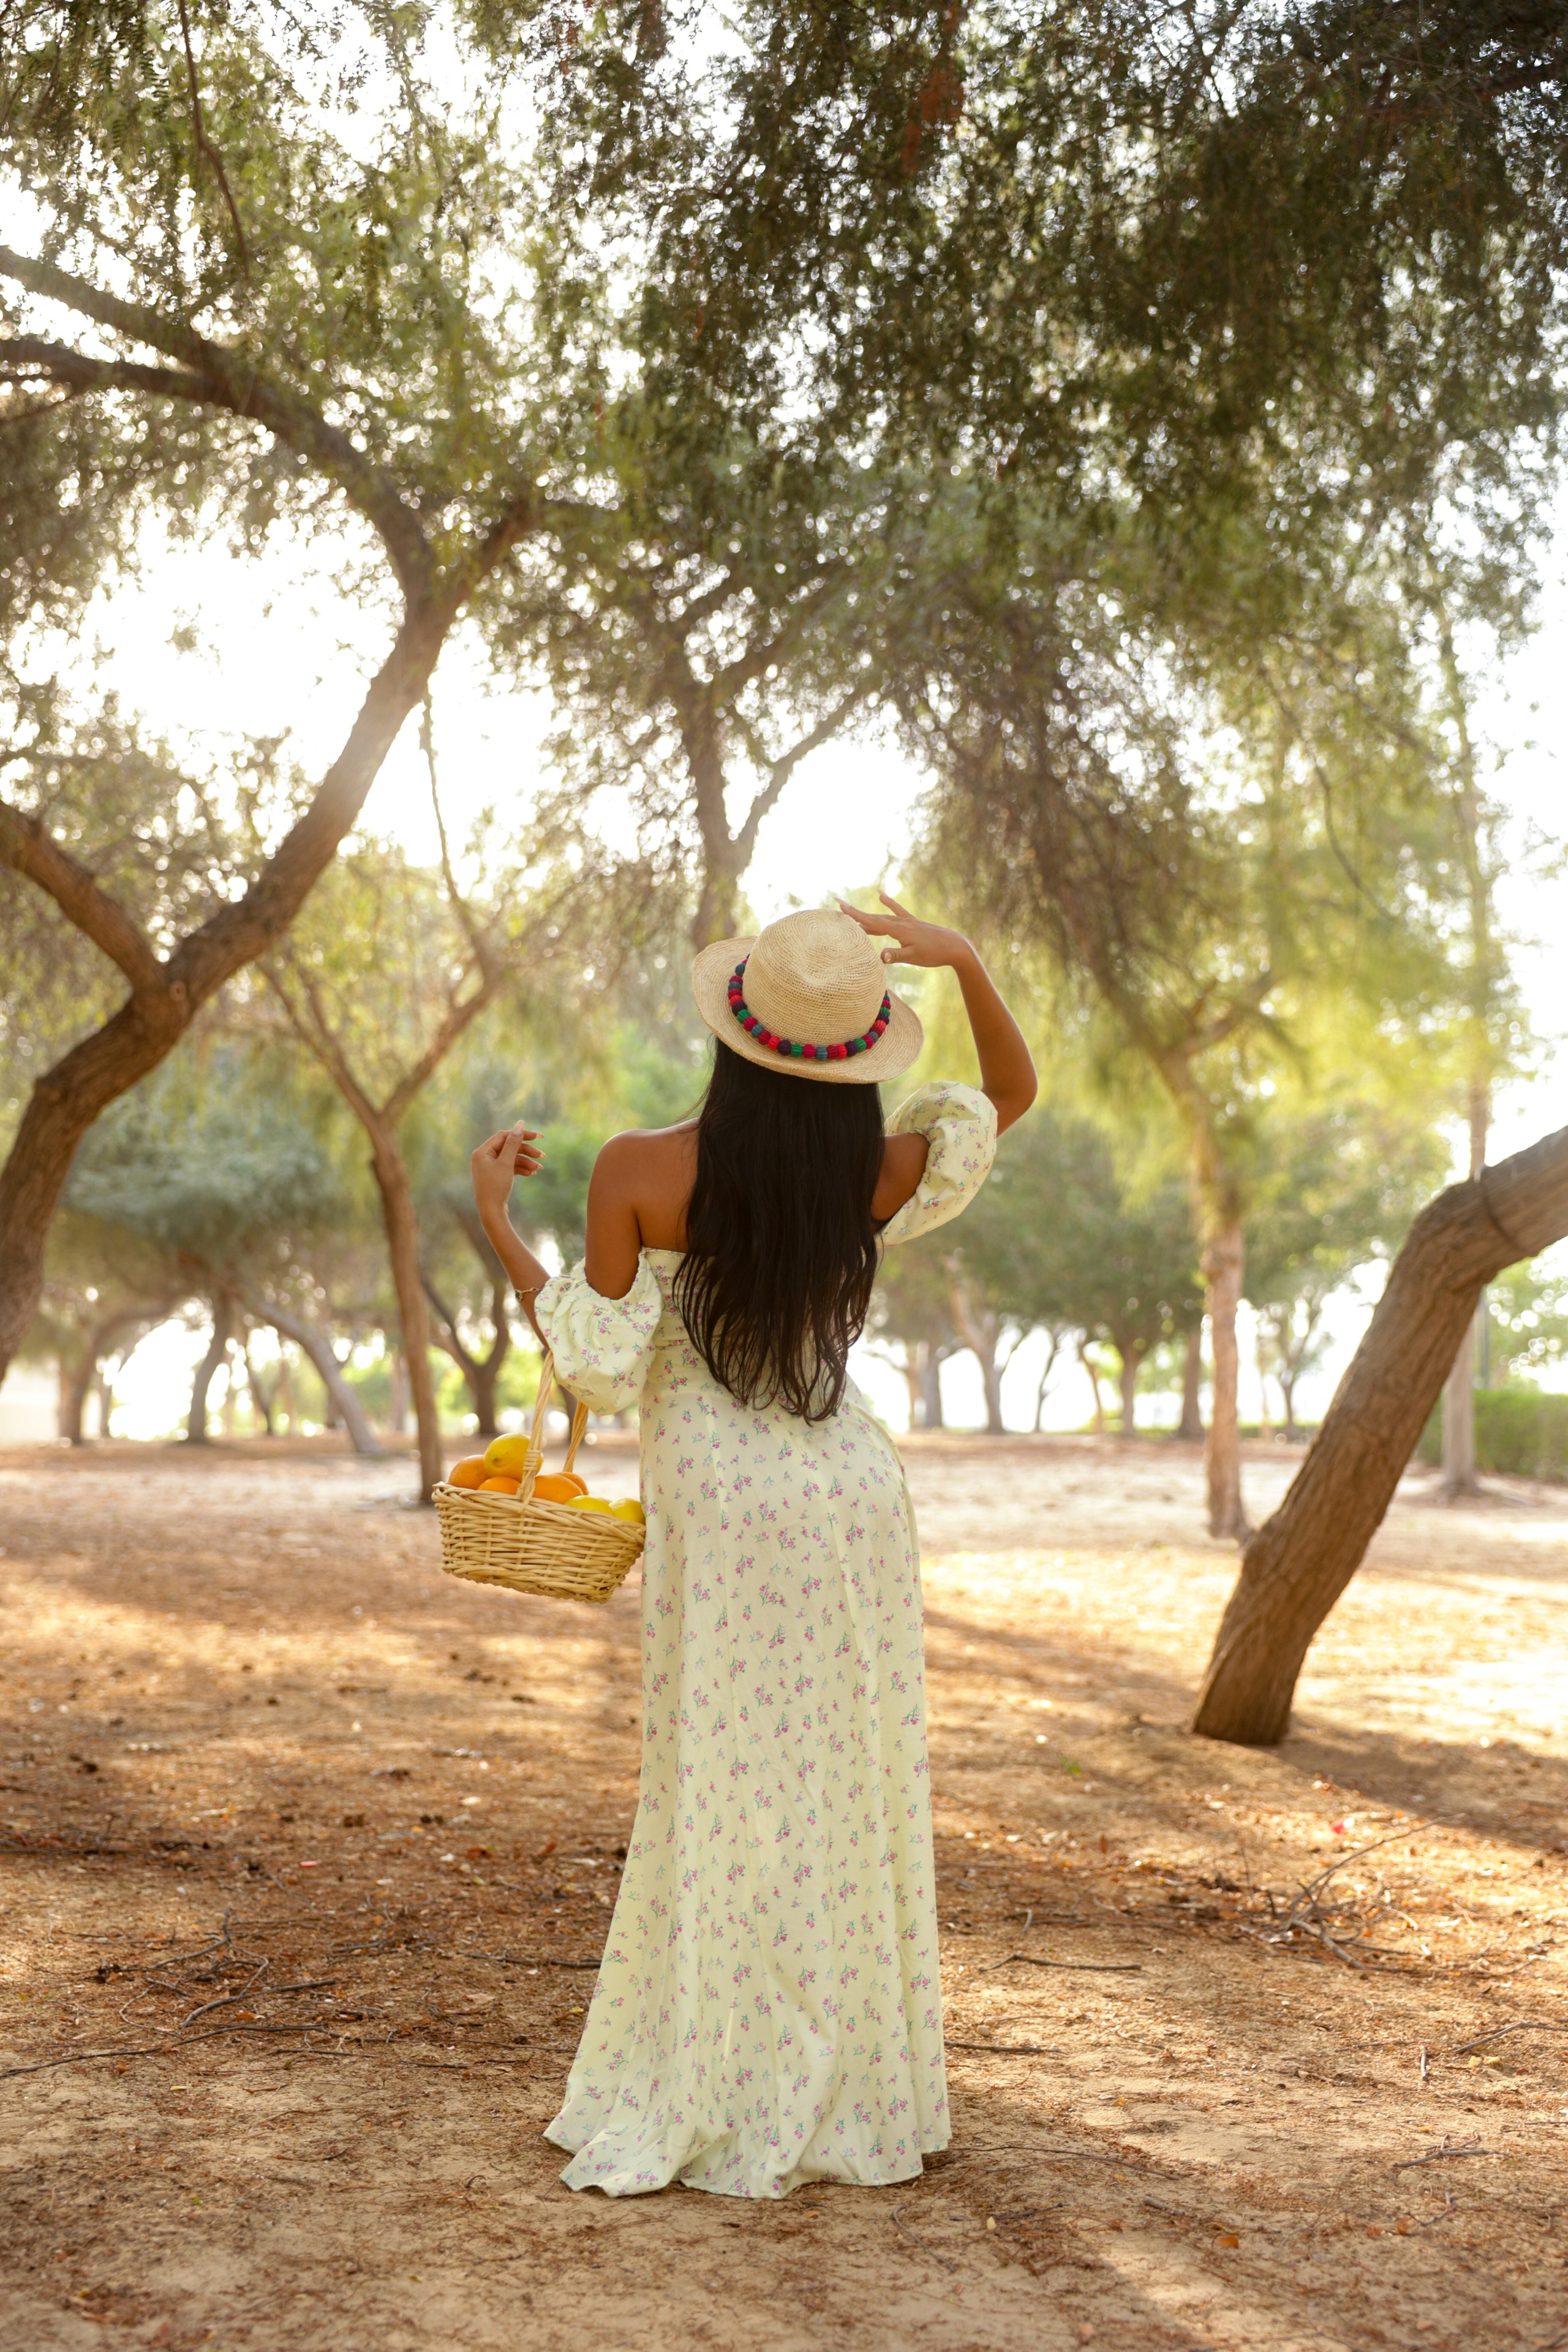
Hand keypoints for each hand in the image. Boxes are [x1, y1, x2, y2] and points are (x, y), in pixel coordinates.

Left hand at [471, 1124, 544, 1224]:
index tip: (539, 1137)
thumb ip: (513, 1142)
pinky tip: (532, 1173)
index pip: (504, 1136)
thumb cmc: (496, 1187)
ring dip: (526, 1162)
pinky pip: (509, 1167)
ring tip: (539, 1168)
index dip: (521, 1135)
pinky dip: (520, 1169)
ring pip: (511, 1158)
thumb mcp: (506, 1163)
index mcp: (482, 1152)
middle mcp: (483, 1157)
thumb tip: (520, 1124)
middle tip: (542, 1156)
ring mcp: (489, 1167)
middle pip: (509, 1147)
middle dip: (526, 1151)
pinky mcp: (495, 1176)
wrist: (491, 1213)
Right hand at [837, 891, 971, 970]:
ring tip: (853, 915)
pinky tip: (881, 895)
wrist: (955, 946)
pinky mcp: (913, 922)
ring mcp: (907, 921)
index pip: (872, 921)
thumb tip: (879, 956)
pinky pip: (897, 911)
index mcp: (899, 930)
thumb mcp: (914, 957)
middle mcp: (901, 922)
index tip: (840, 906)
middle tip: (838, 904)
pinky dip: (888, 903)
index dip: (855, 915)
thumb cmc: (935, 953)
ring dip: (868, 916)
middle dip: (856, 913)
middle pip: (874, 917)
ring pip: (883, 917)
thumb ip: (896, 956)